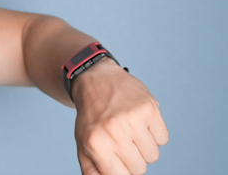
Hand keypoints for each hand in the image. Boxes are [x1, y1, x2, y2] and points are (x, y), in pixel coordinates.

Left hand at [72, 57, 168, 174]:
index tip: (117, 162)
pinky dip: (154, 134)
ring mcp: (133, 119)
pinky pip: (163, 139)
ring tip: (129, 131)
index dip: (121, 171)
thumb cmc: (91, 117)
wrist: (95, 80)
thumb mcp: (83, 144)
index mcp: (95, 143)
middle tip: (121, 141)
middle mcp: (114, 131)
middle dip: (132, 159)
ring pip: (153, 155)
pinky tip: (140, 122)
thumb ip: (92, 170)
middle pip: (139, 168)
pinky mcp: (149, 108)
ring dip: (144, 147)